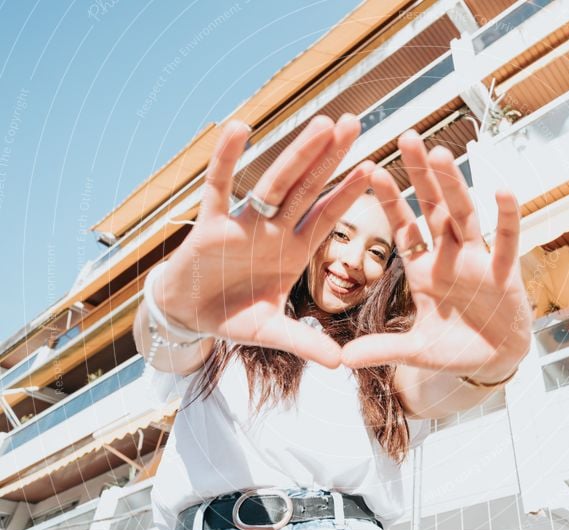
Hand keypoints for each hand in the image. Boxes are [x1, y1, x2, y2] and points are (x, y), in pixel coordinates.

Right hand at [153, 114, 373, 368]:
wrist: (189, 314)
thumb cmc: (233, 315)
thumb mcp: (272, 332)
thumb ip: (305, 342)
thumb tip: (341, 364)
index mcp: (293, 250)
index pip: (327, 216)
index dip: (349, 193)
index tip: (375, 167)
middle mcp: (274, 230)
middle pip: (307, 187)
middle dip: (330, 157)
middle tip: (354, 122)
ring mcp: (244, 223)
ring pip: (274, 182)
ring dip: (297, 154)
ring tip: (321, 123)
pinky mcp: (211, 224)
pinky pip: (218, 186)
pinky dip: (225, 159)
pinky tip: (237, 127)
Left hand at [340, 130, 531, 380]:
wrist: (495, 362)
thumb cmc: (455, 350)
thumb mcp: (415, 351)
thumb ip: (382, 349)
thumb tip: (342, 358)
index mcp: (424, 270)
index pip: (404, 227)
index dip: (390, 200)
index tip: (370, 170)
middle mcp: (450, 256)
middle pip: (434, 208)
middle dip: (421, 175)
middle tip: (407, 137)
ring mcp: (478, 260)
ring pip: (465, 215)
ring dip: (454, 186)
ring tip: (441, 153)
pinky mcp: (505, 272)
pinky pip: (506, 240)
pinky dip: (507, 217)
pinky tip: (502, 190)